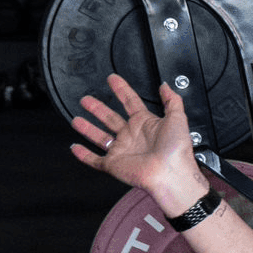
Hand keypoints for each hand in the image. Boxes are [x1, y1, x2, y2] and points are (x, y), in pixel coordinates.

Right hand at [69, 74, 207, 210]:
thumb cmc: (176, 149)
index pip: (130, 102)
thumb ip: (172, 100)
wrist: (170, 173)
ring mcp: (121, 150)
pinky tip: (74, 147)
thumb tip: (165, 86)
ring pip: (100, 137)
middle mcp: (132, 136)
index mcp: (146, 124)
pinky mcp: (113, 164)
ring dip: (88, 128)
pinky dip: (83, 155)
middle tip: (86, 99)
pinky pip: (94, 159)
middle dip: (97, 108)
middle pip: (110, 118)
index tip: (113, 79)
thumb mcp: (178, 118)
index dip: (121, 90)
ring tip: (76, 119)